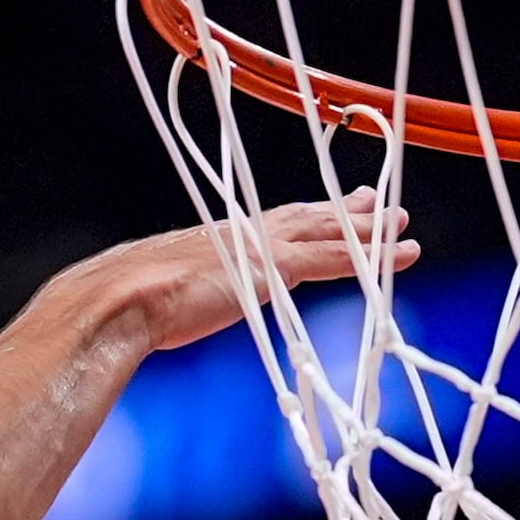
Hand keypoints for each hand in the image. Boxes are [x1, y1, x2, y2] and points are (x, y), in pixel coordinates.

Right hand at [72, 191, 415, 354]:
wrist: (117, 302)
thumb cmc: (121, 306)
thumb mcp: (151, 296)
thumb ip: (163, 299)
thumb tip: (144, 315)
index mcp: (217, 238)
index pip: (271, 222)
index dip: (304, 215)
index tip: (323, 208)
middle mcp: (245, 232)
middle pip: (308, 216)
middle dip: (346, 211)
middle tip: (379, 203)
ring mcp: (262, 247)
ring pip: (331, 233)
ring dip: (370, 231)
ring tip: (403, 228)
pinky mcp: (275, 268)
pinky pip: (338, 259)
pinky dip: (373, 258)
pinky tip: (401, 257)